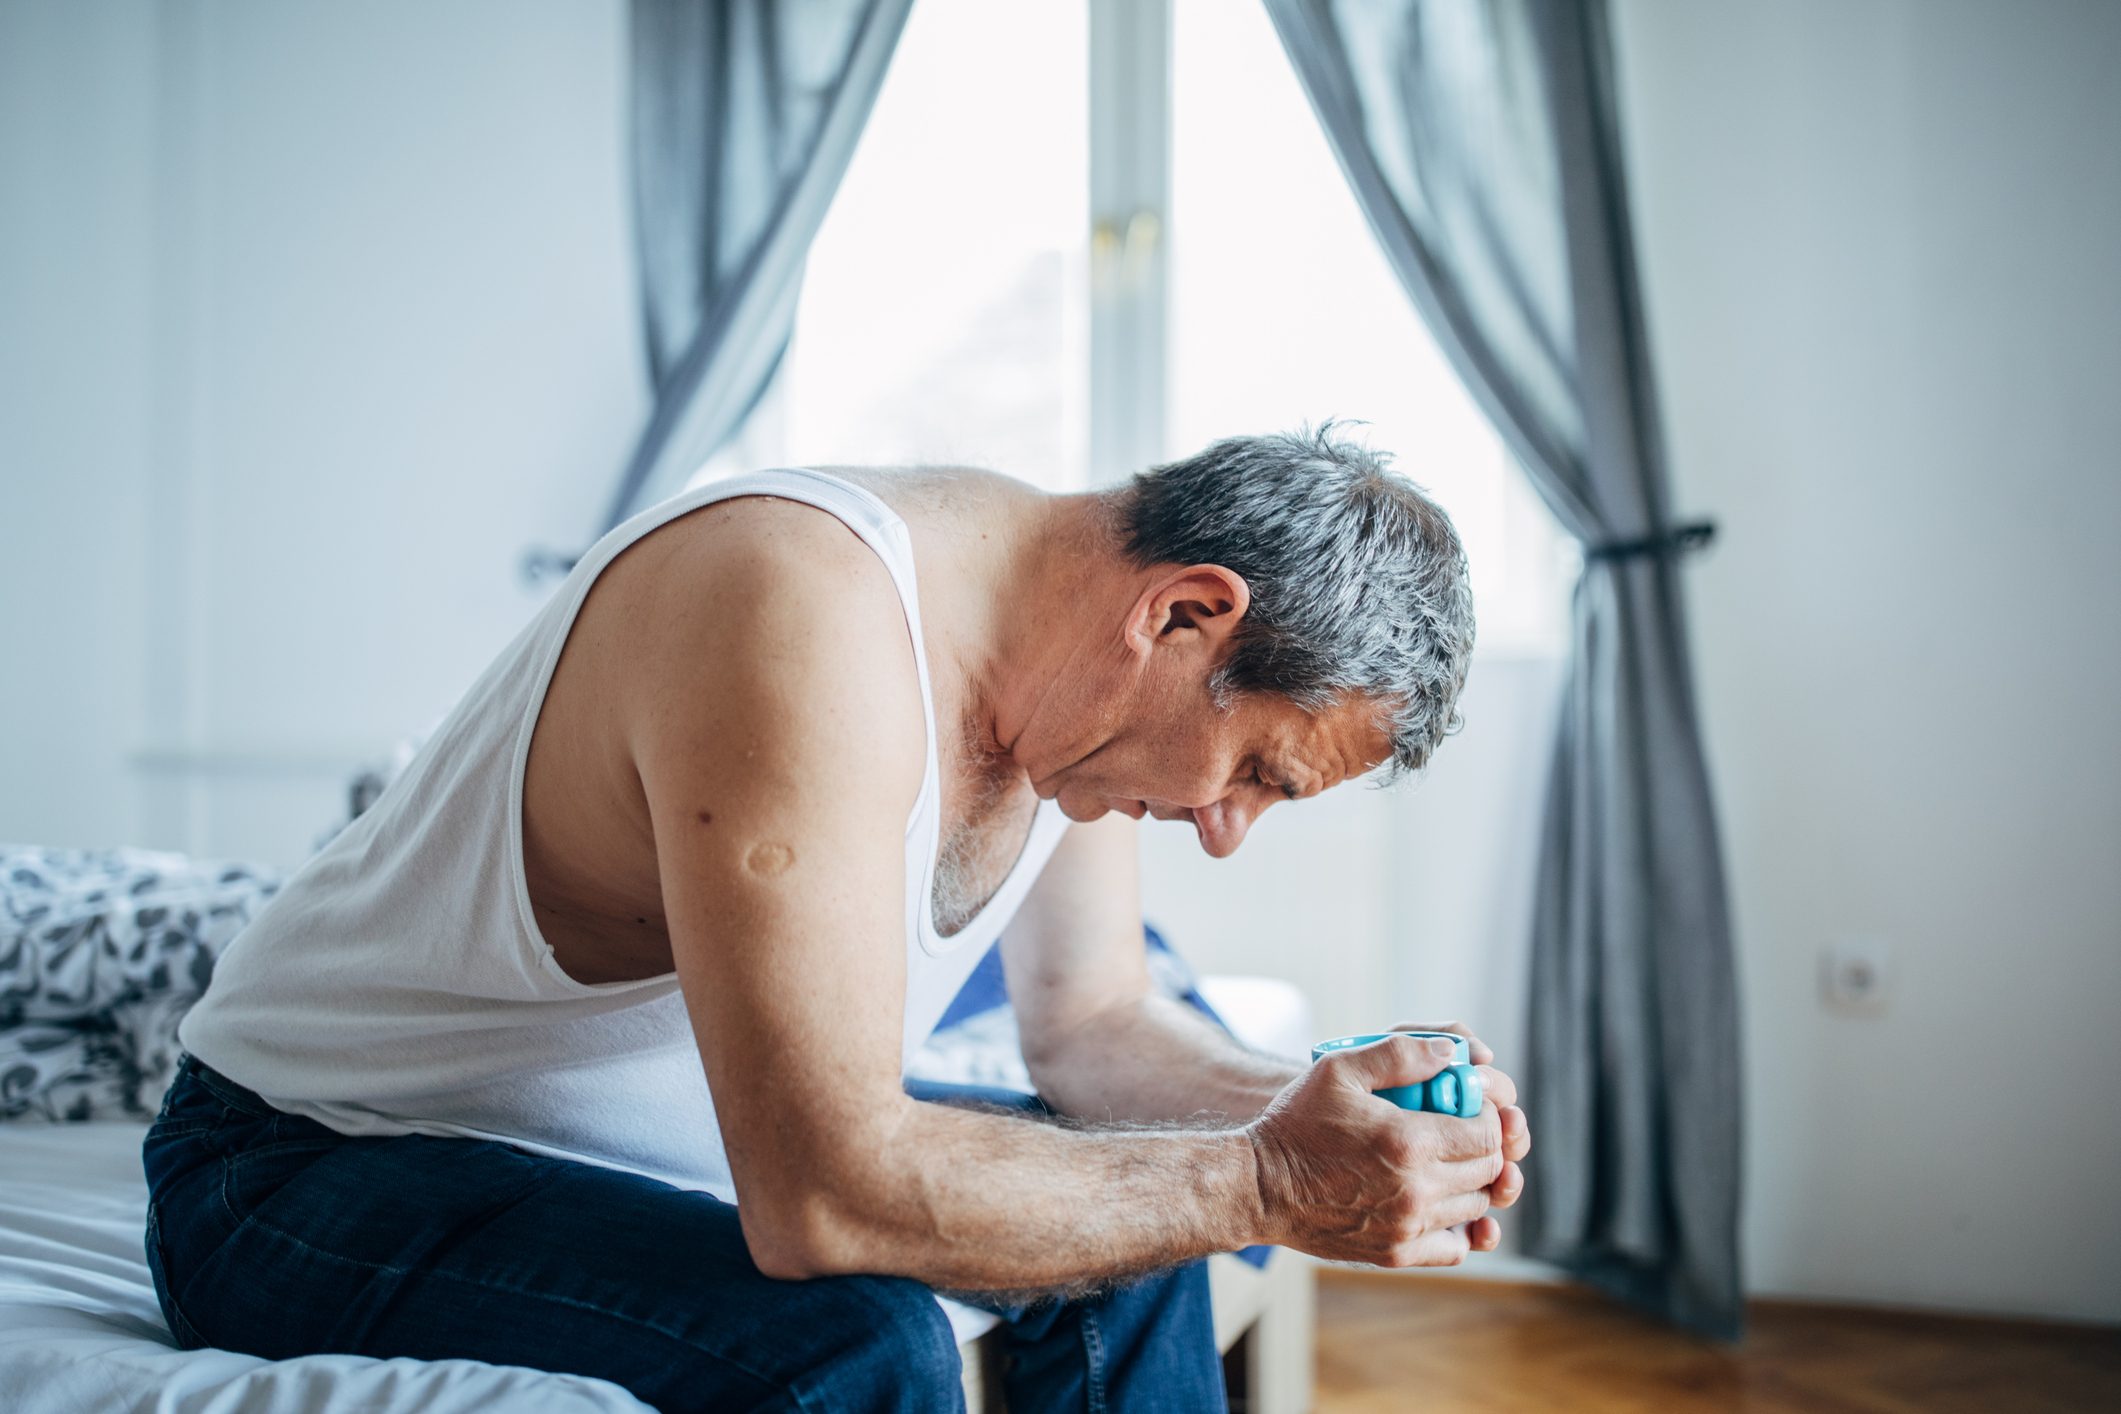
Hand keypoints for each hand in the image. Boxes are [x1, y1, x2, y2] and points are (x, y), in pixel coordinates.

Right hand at [1247, 1034, 1505, 1266]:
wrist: (1260, 1186)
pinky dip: (1458, 1225)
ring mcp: (1408, 1227)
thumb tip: (1452, 1055)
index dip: (1487, 1115)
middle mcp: (1417, 1190)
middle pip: (1488, 1170)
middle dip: (1484, 1145)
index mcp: (1410, 1141)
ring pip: (1476, 1206)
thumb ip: (1400, 1054)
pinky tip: (1437, 1202)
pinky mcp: (1396, 1253)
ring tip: (1444, 1160)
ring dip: (1472, 1182)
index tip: (1470, 1106)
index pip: (1487, 1133)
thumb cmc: (1297, 1123)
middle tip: (1460, 1130)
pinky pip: (1455, 1247)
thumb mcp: (1339, 1070)